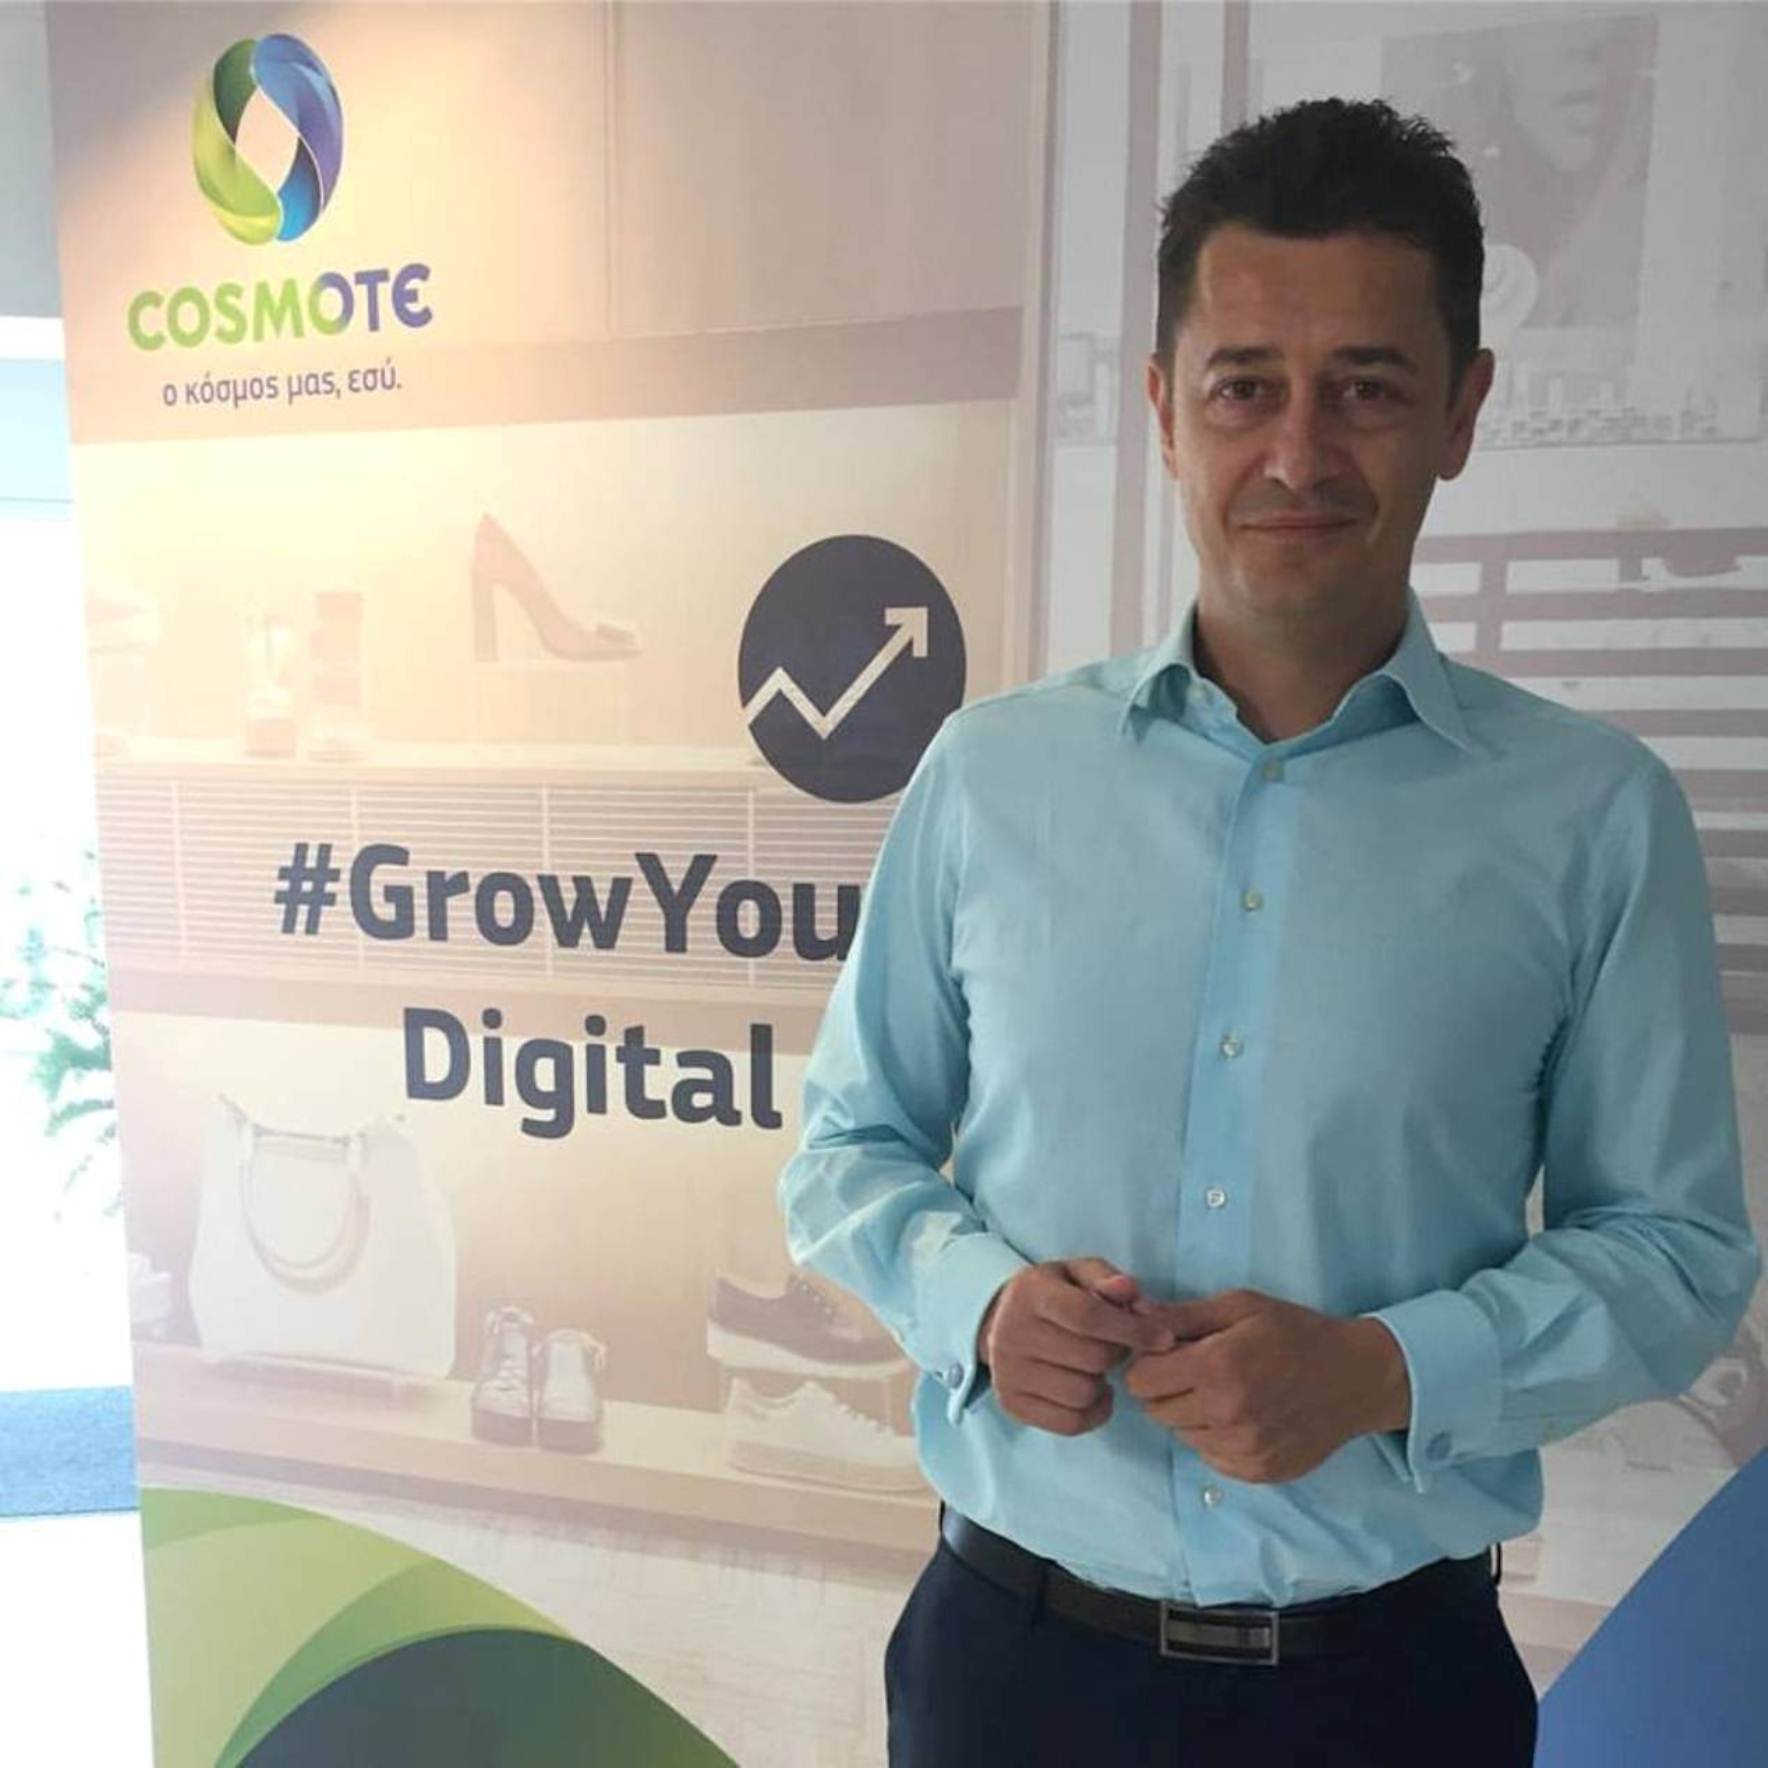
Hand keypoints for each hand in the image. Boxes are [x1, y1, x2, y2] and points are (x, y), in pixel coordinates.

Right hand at [976, 1258, 1177, 1436]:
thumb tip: (1129, 1291)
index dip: (1132, 1329)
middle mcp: (1010, 1334)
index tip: (1164, 1338)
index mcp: (1030, 1294)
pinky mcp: (1011, 1403)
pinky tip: (1092, 1392)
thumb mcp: (1077, 1273)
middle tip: (1117, 1346)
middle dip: (1118, 1353)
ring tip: (1098, 1367)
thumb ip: (1107, 1279)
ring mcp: (1007, 1373)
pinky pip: (1070, 1423)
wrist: (999, 1321)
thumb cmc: (1052, 1294)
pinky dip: (1093, 1412)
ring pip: (1082, 1394)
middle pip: (1092, 1358)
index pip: (1087, 1316)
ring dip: (1103, 1384)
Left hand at [1122, 1288, 1409, 1483]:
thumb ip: (1183, 1315)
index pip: (1140, 1381)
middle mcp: (1227, 1413)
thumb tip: (1134, 1317)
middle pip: (1156, 1410)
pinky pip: (1209, 1457)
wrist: (1355, 1378)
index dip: (1147, 1364)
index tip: (1166, 1354)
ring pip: (1181, 1435)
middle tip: (1196, 1371)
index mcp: (1218, 1367)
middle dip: (1165, 1389)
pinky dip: (1215, 1437)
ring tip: (1223, 1391)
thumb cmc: (1295, 1333)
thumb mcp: (1240, 1306)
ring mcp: (1243, 1448)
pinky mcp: (1257, 1471)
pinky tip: (1242, 1415)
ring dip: (1191, 1414)